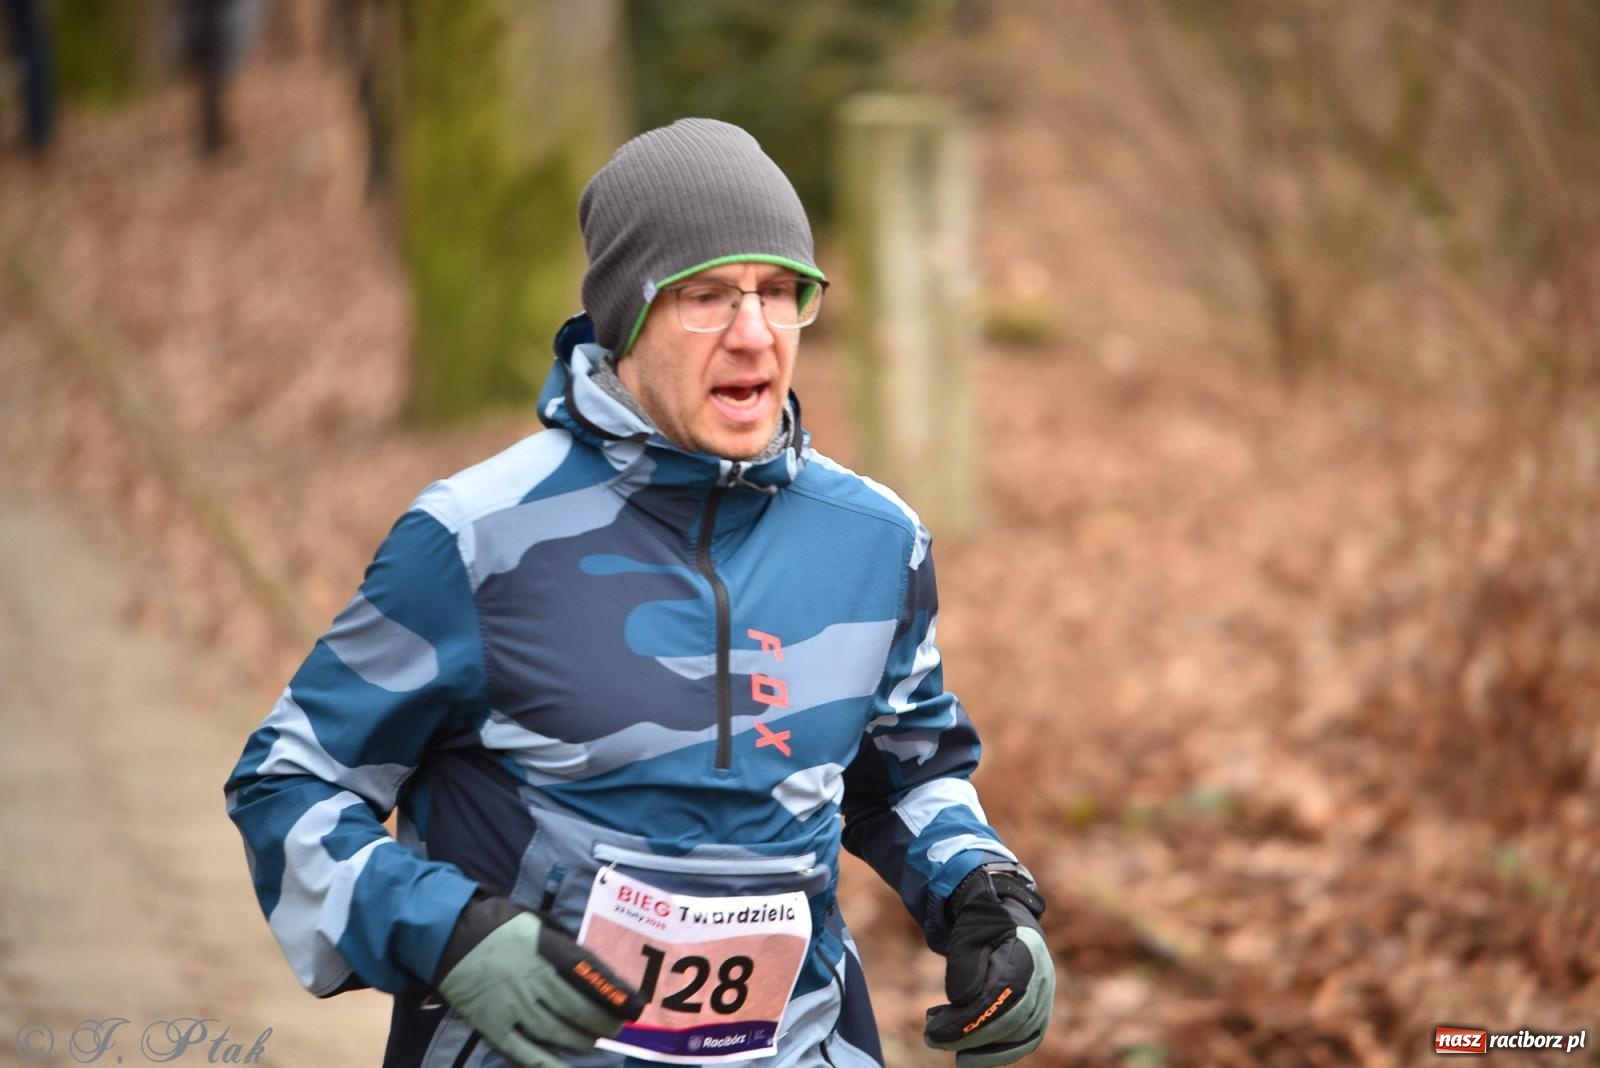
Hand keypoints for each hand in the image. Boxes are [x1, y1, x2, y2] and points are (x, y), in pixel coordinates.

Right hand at [434, 894, 643, 1067]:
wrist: (446, 933)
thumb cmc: (496, 924)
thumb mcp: (535, 921)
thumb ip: (561, 942)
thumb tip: (589, 966)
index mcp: (545, 950)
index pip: (588, 974)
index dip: (614, 992)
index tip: (635, 1005)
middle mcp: (533, 980)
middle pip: (577, 1007)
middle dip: (602, 1020)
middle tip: (617, 1027)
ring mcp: (512, 1006)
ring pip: (556, 1031)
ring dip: (581, 1039)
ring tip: (594, 1041)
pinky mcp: (493, 1026)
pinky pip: (524, 1051)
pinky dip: (547, 1064)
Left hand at [924, 867, 1054, 1066]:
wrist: (1002, 918)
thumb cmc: (981, 923)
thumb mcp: (966, 932)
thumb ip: (964, 964)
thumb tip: (962, 1001)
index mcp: (1026, 952)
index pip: (1002, 995)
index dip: (970, 1018)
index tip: (936, 1031)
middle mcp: (1042, 978)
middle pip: (1011, 1020)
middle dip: (970, 1036)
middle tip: (932, 1038)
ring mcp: (1044, 997)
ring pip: (1019, 1036)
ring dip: (981, 1048)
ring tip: (943, 1042)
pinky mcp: (1038, 1013)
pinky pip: (1024, 1041)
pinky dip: (997, 1052)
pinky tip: (967, 1052)